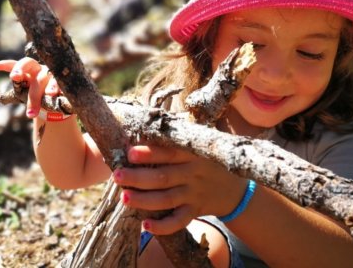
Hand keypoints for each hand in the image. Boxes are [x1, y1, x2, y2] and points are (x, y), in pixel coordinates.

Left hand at [0, 58, 60, 118]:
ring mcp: (50, 74)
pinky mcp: (61, 81)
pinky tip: (54, 93)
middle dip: (20, 69)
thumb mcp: (25, 95)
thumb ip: (12, 95)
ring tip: (39, 100)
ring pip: (43, 77)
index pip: (15, 64)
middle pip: (28, 63)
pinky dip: (56, 87)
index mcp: (26, 71)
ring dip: (37, 91)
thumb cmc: (37, 95)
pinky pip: (59, 82)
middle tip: (13, 76)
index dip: (6, 65)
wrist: (56, 102)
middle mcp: (38, 69)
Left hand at [112, 144, 245, 234]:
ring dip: (144, 200)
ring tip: (124, 198)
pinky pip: (179, 221)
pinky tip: (146, 226)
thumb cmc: (206, 161)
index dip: (149, 153)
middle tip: (117, 176)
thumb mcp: (198, 144)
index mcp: (191, 153)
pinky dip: (163, 226)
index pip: (168, 152)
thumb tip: (142, 126)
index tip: (129, 152)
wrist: (235, 189)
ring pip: (167, 200)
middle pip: (163, 177)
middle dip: (138, 177)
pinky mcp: (195, 211)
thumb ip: (175, 138)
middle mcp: (192, 174)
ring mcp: (194, 194)